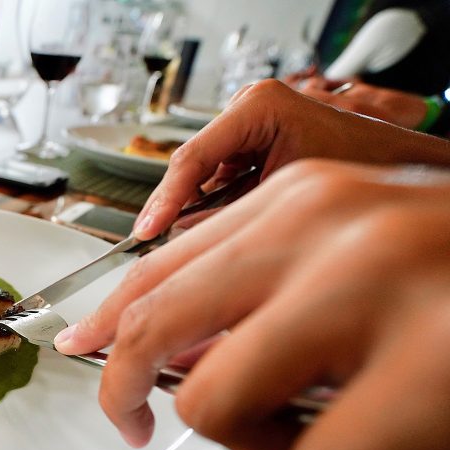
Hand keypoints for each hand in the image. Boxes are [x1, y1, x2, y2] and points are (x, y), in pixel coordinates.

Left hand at [56, 161, 449, 449]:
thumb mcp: (359, 251)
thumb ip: (263, 283)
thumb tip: (165, 351)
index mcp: (311, 197)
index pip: (160, 263)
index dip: (104, 320)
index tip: (78, 352)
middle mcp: (332, 230)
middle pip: (153, 325)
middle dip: (121, 387)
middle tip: (127, 422)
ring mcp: (375, 296)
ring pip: (218, 401)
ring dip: (261, 435)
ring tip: (332, 423)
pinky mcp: (422, 376)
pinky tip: (409, 438)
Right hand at [133, 79, 449, 238]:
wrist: (401, 166)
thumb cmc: (363, 170)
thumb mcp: (288, 204)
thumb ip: (228, 220)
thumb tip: (179, 244)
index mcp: (258, 107)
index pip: (192, 159)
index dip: (164, 200)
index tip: (146, 230)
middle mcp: (249, 111)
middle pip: (192, 169)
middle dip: (176, 208)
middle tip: (155, 244)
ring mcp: (249, 128)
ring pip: (203, 179)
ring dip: (196, 211)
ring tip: (184, 242)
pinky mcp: (252, 148)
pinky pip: (218, 183)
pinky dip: (214, 208)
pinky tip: (214, 230)